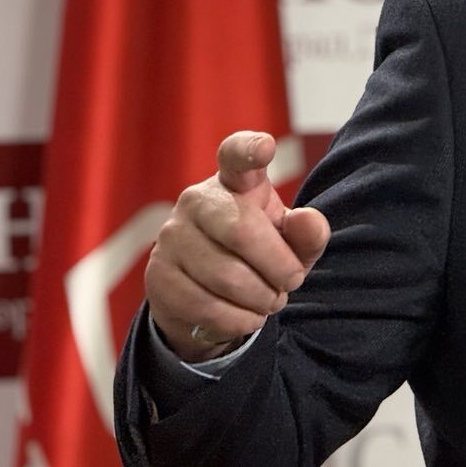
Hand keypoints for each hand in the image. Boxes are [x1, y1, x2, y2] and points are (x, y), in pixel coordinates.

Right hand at [144, 131, 330, 361]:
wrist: (211, 295)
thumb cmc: (260, 255)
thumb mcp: (292, 244)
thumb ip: (308, 233)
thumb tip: (307, 220)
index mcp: (235, 181)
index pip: (236, 155)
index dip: (249, 149)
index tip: (266, 146)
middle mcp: (197, 200)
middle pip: (242, 231)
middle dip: (279, 266)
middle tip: (293, 282)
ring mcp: (171, 236)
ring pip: (226, 276)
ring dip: (261, 298)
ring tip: (271, 300)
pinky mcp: (157, 274)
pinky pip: (205, 305)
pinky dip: (239, 320)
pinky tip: (249, 316)